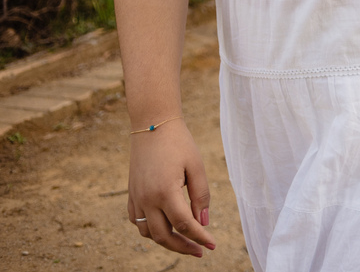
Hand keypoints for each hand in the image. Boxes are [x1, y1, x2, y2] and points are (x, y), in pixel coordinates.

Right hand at [127, 120, 214, 256]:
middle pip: (163, 236)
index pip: (184, 225)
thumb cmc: (179, 143)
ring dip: (166, 241)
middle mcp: (147, 199)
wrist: (152, 125)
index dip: (199, 238)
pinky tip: (165, 227)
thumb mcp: (196, 166)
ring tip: (185, 241)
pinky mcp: (131, 194)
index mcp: (165, 192)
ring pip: (148, 233)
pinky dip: (150, 230)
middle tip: (200, 250)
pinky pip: (137, 221)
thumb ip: (201, 196)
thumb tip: (203, 223)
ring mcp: (136, 198)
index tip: (212, 246)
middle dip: (183, 247)